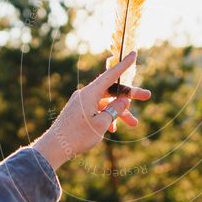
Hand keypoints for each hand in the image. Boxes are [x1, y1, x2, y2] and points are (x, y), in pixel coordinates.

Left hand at [32, 51, 151, 169]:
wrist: (54, 148)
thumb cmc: (78, 136)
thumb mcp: (102, 123)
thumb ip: (115, 110)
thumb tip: (124, 101)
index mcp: (90, 93)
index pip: (111, 74)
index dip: (124, 65)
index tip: (134, 53)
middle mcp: (85, 94)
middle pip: (112, 90)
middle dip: (129, 96)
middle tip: (148, 96)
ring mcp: (81, 103)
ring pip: (106, 102)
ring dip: (119, 112)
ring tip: (134, 124)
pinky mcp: (78, 111)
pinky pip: (97, 109)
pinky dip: (107, 116)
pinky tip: (113, 129)